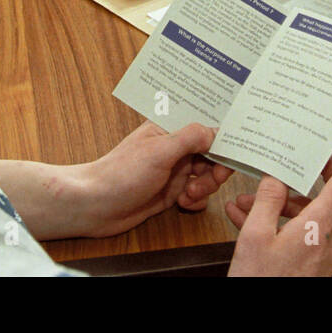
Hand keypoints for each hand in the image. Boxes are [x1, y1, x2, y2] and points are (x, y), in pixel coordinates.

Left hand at [76, 122, 233, 237]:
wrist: (95, 206)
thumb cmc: (121, 173)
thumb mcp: (160, 151)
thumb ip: (190, 138)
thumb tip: (215, 132)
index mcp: (170, 129)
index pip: (206, 127)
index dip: (223, 139)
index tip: (235, 153)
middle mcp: (174, 147)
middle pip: (212, 153)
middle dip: (217, 168)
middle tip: (214, 179)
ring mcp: (174, 170)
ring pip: (207, 175)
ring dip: (206, 186)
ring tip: (189, 194)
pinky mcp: (171, 192)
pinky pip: (197, 195)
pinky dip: (196, 201)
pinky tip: (183, 203)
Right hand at [226, 135, 331, 276]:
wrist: (263, 327)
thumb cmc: (259, 283)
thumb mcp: (254, 237)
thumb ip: (266, 200)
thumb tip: (275, 176)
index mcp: (319, 229)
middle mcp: (328, 241)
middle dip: (327, 174)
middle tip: (315, 156)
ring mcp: (323, 254)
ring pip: (315, 214)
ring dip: (287, 201)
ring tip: (252, 199)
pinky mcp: (312, 264)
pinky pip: (302, 232)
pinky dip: (281, 221)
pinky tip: (248, 218)